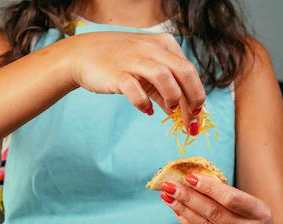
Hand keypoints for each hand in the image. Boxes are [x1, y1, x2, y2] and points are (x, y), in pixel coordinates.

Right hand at [66, 32, 204, 131]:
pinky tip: (146, 110)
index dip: (198, 95)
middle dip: (193, 98)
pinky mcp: (117, 74)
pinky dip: (144, 103)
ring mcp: (134, 60)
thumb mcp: (146, 70)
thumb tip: (178, 111)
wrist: (84, 54)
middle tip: (191, 119)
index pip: (189, 71)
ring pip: (165, 77)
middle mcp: (152, 49)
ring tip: (169, 109)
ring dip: (173, 97)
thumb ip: (162, 89)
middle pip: (185, 72)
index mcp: (164, 45)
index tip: (197, 116)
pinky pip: (136, 90)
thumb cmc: (119, 62)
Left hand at [160, 175, 282, 223]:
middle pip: (213, 212)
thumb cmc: (255, 222)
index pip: (231, 199)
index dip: (209, 188)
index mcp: (261, 214)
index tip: (190, 177)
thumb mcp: (252, 206)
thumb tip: (194, 180)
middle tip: (169, 186)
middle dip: (187, 197)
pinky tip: (177, 211)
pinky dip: (187, 222)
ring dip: (182, 209)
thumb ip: (228, 195)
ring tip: (167, 196)